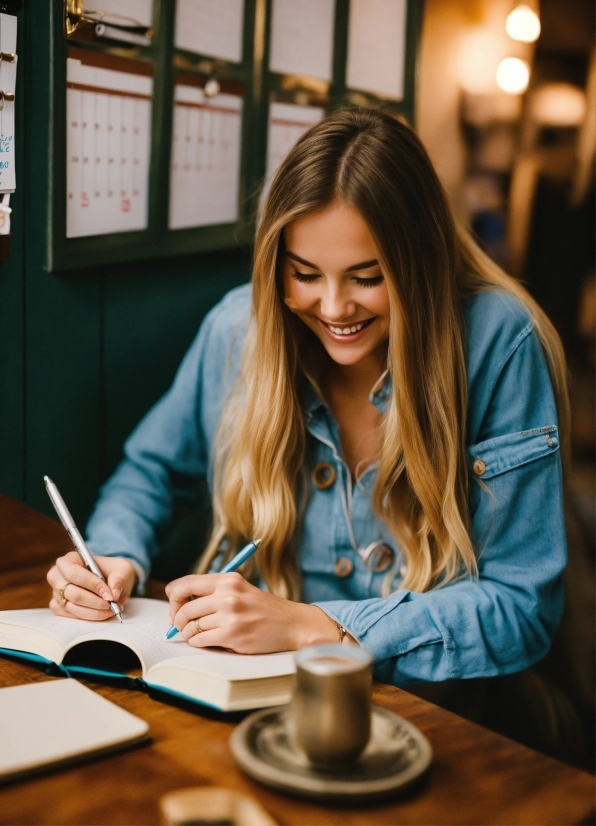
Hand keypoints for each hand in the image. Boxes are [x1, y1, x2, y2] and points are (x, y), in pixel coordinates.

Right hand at [47, 552, 136, 620]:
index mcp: (68, 560)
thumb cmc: (113, 570)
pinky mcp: (58, 607)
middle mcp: (57, 576)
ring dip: (95, 611)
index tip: (110, 595)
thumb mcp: (122, 568)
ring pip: (73, 607)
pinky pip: (73, 616)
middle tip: (113, 604)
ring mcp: (56, 593)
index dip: (92, 585)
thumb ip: (119, 579)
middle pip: (72, 593)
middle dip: (95, 601)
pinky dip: (90, 616)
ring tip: (112, 609)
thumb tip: (114, 595)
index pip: (74, 573)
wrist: (109, 579)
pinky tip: (103, 612)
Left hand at [165, 572, 339, 653]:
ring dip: (190, 633)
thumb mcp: (240, 589)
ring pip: (192, 626)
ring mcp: (230, 615)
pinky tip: (208, 641)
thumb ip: (213, 592)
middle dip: (178, 619)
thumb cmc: (263, 609)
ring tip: (198, 634)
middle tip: (180, 625)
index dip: (174, 596)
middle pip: (185, 607)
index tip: (173, 606)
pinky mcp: (233, 635)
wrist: (292, 624)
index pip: (187, 583)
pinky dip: (199, 643)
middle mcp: (228, 594)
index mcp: (228, 579)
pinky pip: (201, 641)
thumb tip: (179, 603)